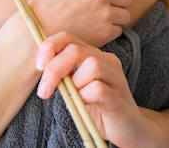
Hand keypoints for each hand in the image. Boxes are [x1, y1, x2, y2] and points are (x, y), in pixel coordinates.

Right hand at [31, 0, 130, 46]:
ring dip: (115, 19)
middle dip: (117, 4)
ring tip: (98, 22)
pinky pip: (118, 30)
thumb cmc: (49, 4)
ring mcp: (104, 12)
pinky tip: (94, 31)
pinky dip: (109, 32)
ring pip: (125, 15)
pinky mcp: (105, 31)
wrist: (38, 28)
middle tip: (103, 10)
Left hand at [36, 32, 153, 147]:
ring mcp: (115, 77)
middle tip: (44, 90)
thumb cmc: (99, 108)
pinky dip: (85, 97)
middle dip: (54, 68)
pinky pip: (98, 89)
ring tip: (75, 99)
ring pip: (91, 65)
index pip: (68, 38)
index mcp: (93, 54)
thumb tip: (42, 67)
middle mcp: (106, 60)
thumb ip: (65, 75)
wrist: (130, 130)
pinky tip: (85, 105)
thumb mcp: (77, 88)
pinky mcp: (119, 98)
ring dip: (74, 84)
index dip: (50, 46)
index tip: (38, 66)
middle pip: (75, 50)